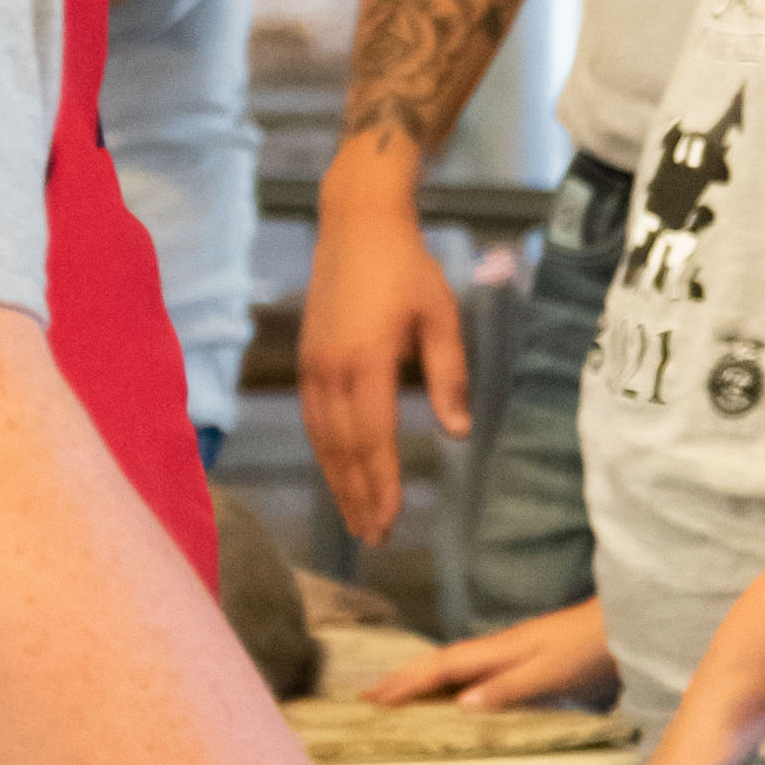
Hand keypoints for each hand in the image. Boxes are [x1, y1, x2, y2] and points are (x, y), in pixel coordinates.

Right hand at [301, 181, 468, 546]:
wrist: (356, 225)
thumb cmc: (408, 269)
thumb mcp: (441, 318)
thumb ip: (450, 377)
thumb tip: (458, 434)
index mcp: (367, 360)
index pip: (374, 438)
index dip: (382, 484)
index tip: (392, 520)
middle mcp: (331, 369)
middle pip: (343, 450)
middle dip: (358, 498)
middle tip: (376, 538)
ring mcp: (313, 366)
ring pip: (323, 441)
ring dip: (339, 484)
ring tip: (357, 520)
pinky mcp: (307, 361)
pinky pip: (314, 421)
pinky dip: (326, 456)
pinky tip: (340, 476)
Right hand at [368, 600, 616, 714]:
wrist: (629, 622)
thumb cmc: (593, 648)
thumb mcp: (552, 672)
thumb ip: (509, 688)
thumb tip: (460, 704)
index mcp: (500, 651)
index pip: (442, 668)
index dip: (408, 685)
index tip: (374, 701)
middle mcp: (500, 649)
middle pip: (441, 663)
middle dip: (404, 679)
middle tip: (368, 696)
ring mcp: (514, 651)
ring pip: (456, 666)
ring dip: (424, 679)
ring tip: (398, 693)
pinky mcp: (529, 658)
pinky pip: (476, 671)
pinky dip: (452, 681)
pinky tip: (455, 692)